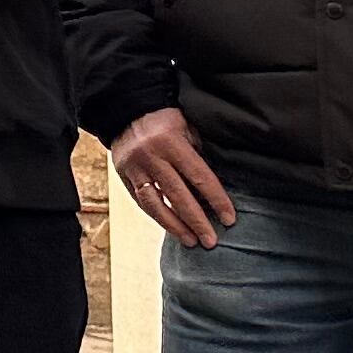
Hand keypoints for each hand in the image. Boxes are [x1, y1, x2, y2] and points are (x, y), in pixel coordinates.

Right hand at [112, 105, 234, 248]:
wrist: (125, 111)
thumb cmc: (165, 119)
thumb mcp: (187, 127)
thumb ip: (200, 153)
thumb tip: (217, 185)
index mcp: (171, 142)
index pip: (199, 177)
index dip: (216, 200)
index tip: (229, 219)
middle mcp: (151, 156)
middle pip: (177, 195)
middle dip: (197, 221)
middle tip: (211, 241)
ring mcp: (134, 168)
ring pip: (155, 203)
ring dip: (174, 226)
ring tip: (191, 241)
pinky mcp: (124, 176)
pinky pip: (142, 201)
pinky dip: (158, 216)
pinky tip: (172, 228)